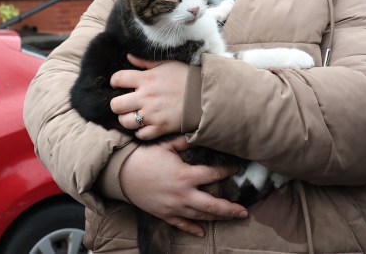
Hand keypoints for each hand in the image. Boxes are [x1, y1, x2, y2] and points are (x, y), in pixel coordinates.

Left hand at [109, 55, 189, 139]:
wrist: (206, 94)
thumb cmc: (187, 77)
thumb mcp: (166, 64)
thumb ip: (145, 62)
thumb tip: (128, 56)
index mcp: (146, 79)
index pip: (118, 79)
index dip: (114, 81)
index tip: (118, 84)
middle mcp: (146, 97)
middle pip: (116, 105)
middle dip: (117, 104)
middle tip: (123, 104)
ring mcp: (153, 114)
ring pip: (125, 122)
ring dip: (126, 119)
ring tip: (132, 115)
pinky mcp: (161, 127)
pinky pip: (141, 135)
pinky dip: (140, 132)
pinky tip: (143, 126)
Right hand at [120, 136, 247, 236]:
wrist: (122, 173)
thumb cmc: (144, 157)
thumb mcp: (165, 146)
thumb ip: (184, 142)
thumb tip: (199, 134)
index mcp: (185, 176)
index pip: (213, 175)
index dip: (226, 171)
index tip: (236, 169)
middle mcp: (183, 195)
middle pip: (213, 205)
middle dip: (230, 209)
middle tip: (244, 211)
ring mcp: (175, 207)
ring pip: (201, 216)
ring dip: (217, 218)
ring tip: (229, 218)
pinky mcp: (165, 214)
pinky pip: (182, 225)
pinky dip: (193, 229)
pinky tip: (203, 231)